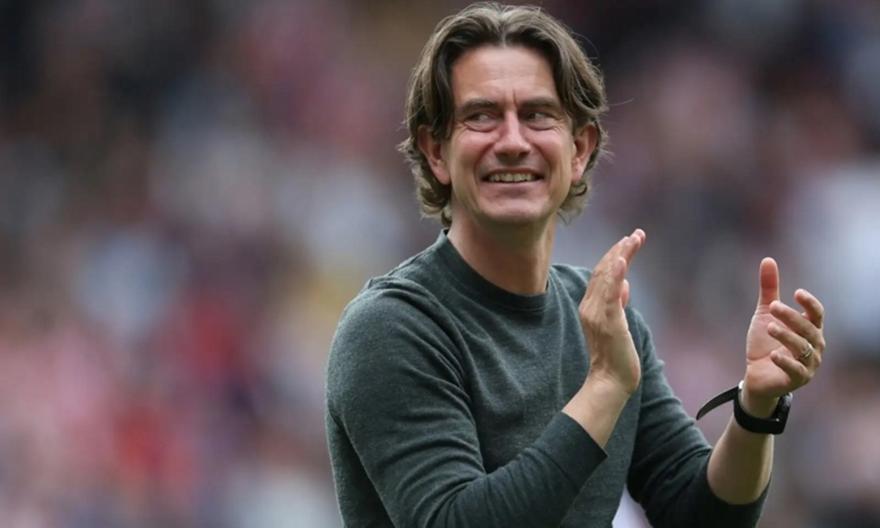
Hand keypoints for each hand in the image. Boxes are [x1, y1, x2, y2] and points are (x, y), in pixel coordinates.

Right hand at [579, 229, 645, 394]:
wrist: (610, 382)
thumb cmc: (616, 357)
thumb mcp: (618, 325)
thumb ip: (618, 304)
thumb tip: (625, 285)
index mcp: (591, 307)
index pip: (602, 274)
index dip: (615, 255)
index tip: (629, 240)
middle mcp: (590, 307)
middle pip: (603, 270)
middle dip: (620, 249)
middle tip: (636, 234)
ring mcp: (598, 314)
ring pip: (607, 277)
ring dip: (620, 255)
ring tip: (632, 239)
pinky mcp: (609, 322)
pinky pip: (610, 294)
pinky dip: (616, 274)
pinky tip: (622, 258)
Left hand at [742, 258, 825, 415]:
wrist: (756, 374)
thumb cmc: (765, 343)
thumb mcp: (765, 315)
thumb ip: (769, 290)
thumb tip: (767, 259)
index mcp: (810, 329)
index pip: (817, 314)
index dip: (809, 303)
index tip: (796, 293)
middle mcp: (814, 346)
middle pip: (808, 329)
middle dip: (791, 317)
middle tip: (773, 307)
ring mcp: (808, 364)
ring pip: (802, 348)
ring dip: (787, 336)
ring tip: (769, 327)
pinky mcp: (797, 379)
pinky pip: (796, 370)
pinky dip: (786, 362)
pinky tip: (773, 354)